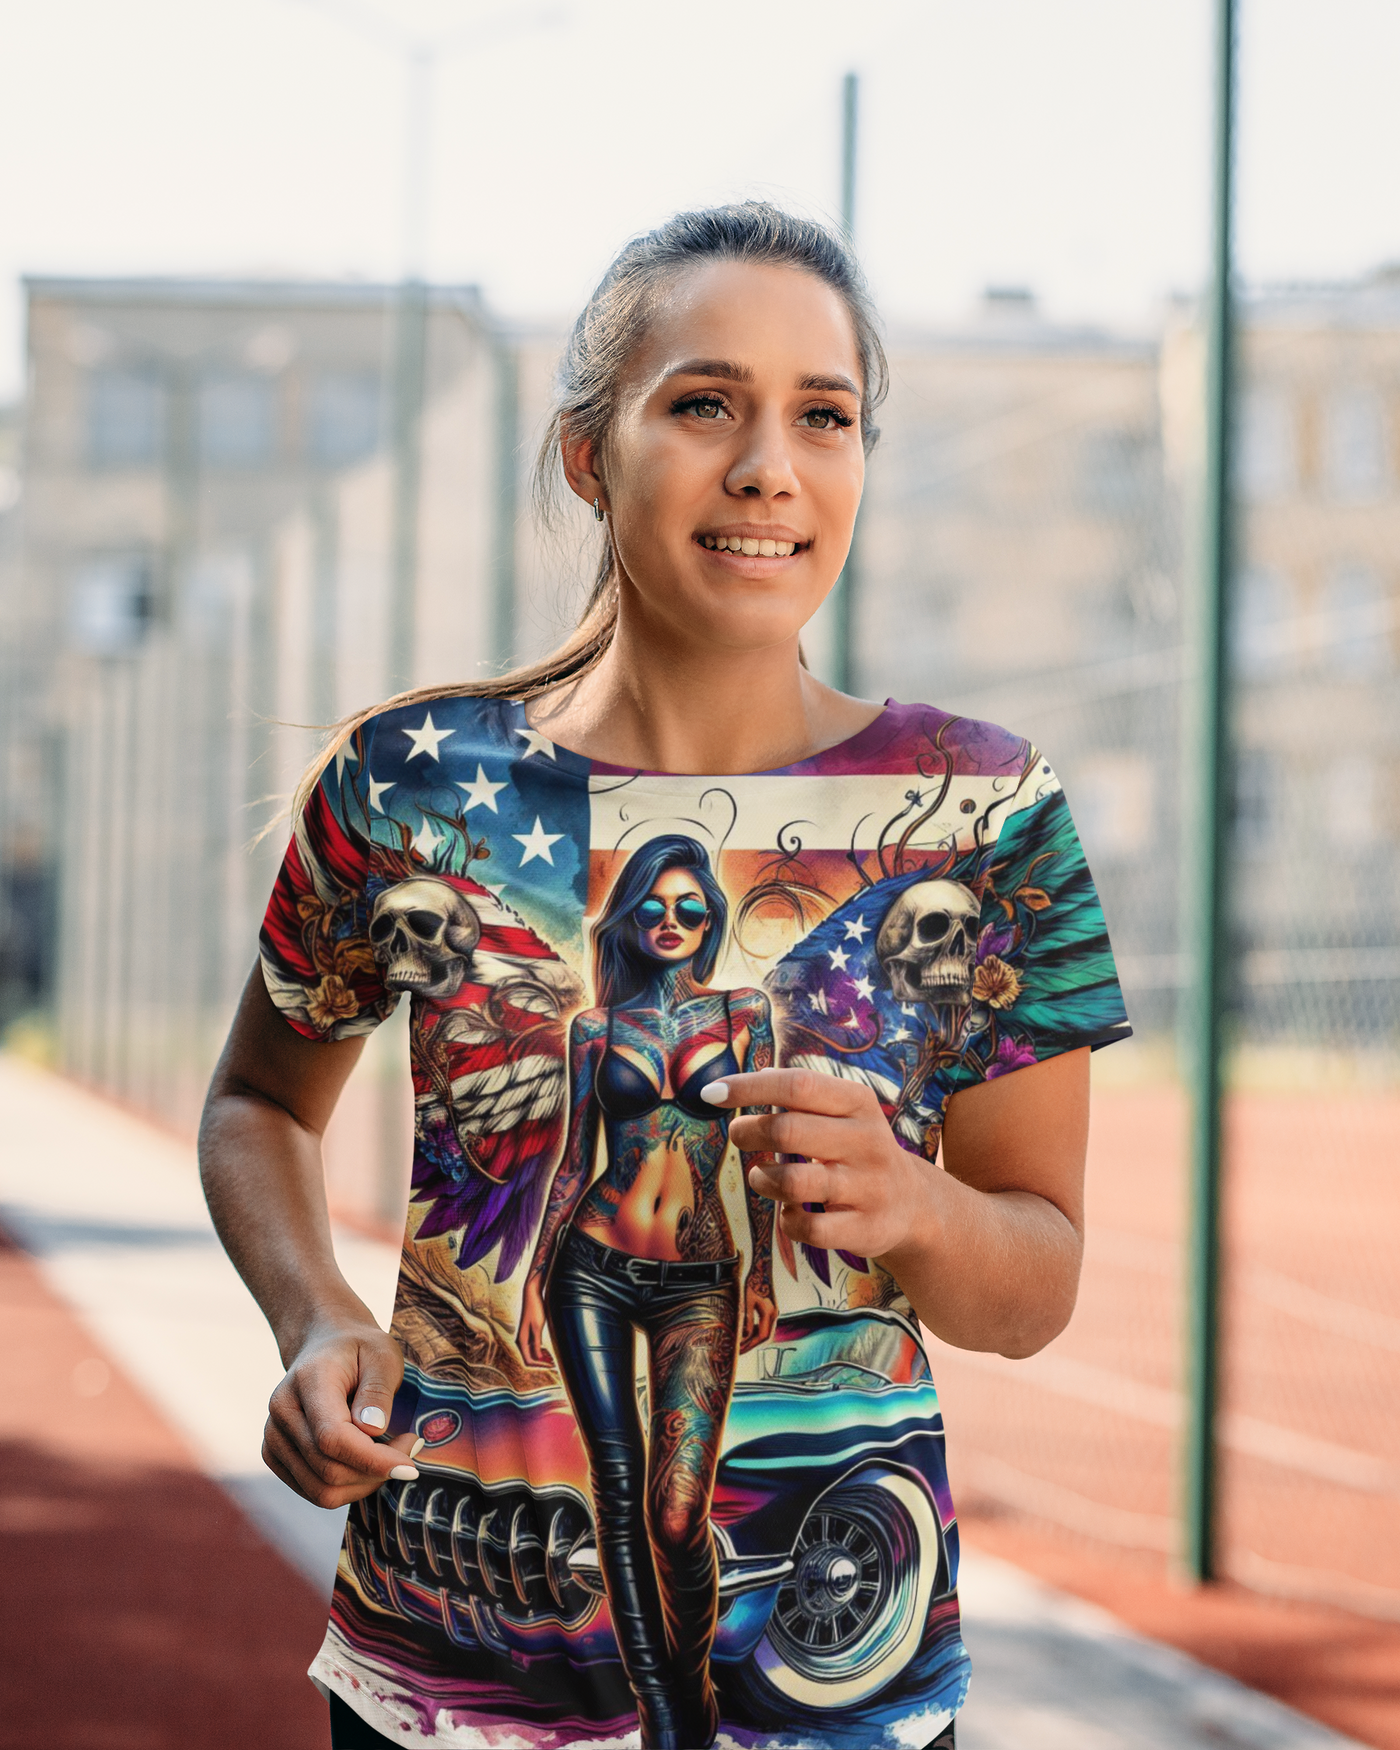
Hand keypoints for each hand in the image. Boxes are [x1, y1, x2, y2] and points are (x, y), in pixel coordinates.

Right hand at [263, 1315, 416, 1508]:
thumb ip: (377, 1390)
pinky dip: (348, 1487)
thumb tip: (373, 1430)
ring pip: (321, 1490)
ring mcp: (274, 1436)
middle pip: (328, 1470)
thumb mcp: (382, 1354)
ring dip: (364, 1483)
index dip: (372, 1460)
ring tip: (390, 1455)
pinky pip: (313, 1491)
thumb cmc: (359, 1349)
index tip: (409, 1466)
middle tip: (409, 1447)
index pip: (333, 1438)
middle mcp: (282, 1411)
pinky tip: (367, 1461)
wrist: (325, 1345)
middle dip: (376, 1471)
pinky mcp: (275, 1455)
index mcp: (308, 1381)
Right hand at [517, 1276, 553, 1369]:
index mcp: (521, 1339)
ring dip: (541, 1358)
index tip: (550, 1365)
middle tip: (553, 1364)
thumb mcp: (537, 1327)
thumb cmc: (535, 1309)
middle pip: (530, 1358)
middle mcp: (521, 1340)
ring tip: (552, 1360)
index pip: (528, 1360)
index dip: (539, 1365)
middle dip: (541, 1363)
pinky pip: (533, 1346)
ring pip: (531, 1353)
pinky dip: (540, 1351)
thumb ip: (536, 1343)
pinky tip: (547, 1352)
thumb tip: (538, 1358)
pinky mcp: (529, 1333)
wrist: (532, 1294)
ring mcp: (525, 1336)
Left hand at [706, 1068, 938, 1264]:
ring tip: (760, 1175)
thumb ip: (799, 1097)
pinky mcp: (866, 1228)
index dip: (749, 1087)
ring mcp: (869, 1187)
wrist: (912, 1203)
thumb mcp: (843, 1113)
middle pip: (788, 1130)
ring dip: (762, 1178)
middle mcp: (868, 1141)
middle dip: (749, 1132)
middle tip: (738, 1135)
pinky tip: (789, 1211)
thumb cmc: (855, 1150)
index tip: (712, 1094)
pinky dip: (787, 1220)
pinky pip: (808, 1228)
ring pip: (793, 1182)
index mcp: (859, 1103)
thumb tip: (741, 1083)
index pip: (797, 1085)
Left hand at [740, 1271, 777, 1351]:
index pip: (761, 1336)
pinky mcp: (772, 1310)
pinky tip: (748, 1332)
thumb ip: (747, 1319)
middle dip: (753, 1345)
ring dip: (756, 1339)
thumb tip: (744, 1335)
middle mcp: (774, 1315)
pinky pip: (766, 1325)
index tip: (740, 1350)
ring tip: (743, 1343)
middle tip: (740, 1350)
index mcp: (769, 1313)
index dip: (750, 1345)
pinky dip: (758, 1331)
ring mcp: (775, 1313)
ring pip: (767, 1332)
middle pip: (766, 1336)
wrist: (763, 1269)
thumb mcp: (747, 1301)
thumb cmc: (753, 1283)